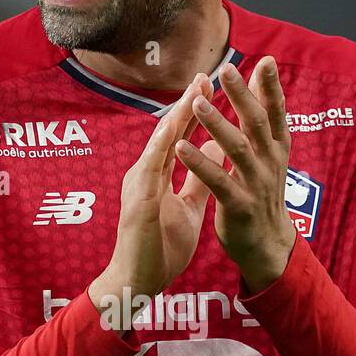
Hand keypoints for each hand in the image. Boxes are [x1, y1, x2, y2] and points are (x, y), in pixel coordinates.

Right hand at [89, 72, 224, 321]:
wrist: (138, 282)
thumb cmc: (160, 248)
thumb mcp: (189, 208)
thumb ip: (199, 180)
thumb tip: (217, 155)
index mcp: (159, 175)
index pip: (180, 136)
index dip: (197, 111)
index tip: (214, 86)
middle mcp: (146, 173)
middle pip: (169, 131)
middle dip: (188, 102)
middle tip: (206, 74)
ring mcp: (140, 185)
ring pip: (160, 142)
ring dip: (177, 115)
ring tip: (195, 90)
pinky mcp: (138, 201)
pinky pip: (150, 169)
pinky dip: (161, 146)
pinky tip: (173, 128)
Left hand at [175, 57, 297, 291]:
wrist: (268, 247)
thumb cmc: (262, 199)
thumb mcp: (267, 162)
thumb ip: (260, 131)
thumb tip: (259, 94)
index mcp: (276, 151)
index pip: (275, 113)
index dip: (270, 87)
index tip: (265, 61)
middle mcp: (270, 164)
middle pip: (256, 123)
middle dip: (241, 95)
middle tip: (226, 70)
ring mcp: (256, 185)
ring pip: (237, 149)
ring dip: (217, 124)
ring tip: (198, 103)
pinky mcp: (239, 206)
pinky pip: (218, 182)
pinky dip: (199, 164)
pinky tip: (181, 148)